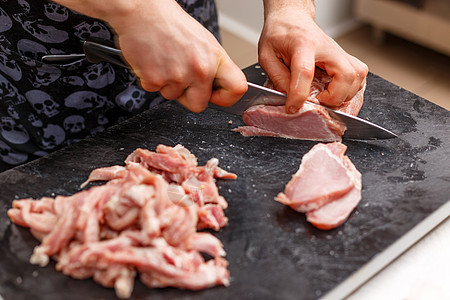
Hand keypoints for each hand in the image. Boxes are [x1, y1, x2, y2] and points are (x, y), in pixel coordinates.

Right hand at [55, 0, 246, 112]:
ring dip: (167, 84)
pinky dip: (151, 79)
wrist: (141, 11)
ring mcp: (177, 76)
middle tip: (180, 76)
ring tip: (164, 61)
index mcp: (215, 58)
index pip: (236, 88)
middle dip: (188, 95)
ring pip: (173, 97)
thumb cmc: (169, 22)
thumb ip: (212, 65)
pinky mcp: (155, 80)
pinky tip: (152, 61)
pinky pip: (154, 91)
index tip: (216, 95)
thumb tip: (215, 85)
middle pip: (199, 104)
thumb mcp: (203, 41)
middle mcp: (199, 69)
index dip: (225, 97)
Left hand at [259, 2, 367, 112]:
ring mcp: (339, 53)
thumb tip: (288, 97)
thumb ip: (277, 77)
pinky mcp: (345, 59)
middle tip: (318, 102)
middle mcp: (327, 48)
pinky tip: (337, 94)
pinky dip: (352, 91)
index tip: (292, 107)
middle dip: (334, 97)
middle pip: (346, 75)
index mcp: (303, 45)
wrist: (292, 19)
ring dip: (345, 96)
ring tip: (327, 99)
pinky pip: (360, 78)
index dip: (299, 94)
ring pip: (358, 77)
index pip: (305, 71)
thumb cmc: (281, 34)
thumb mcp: (267, 55)